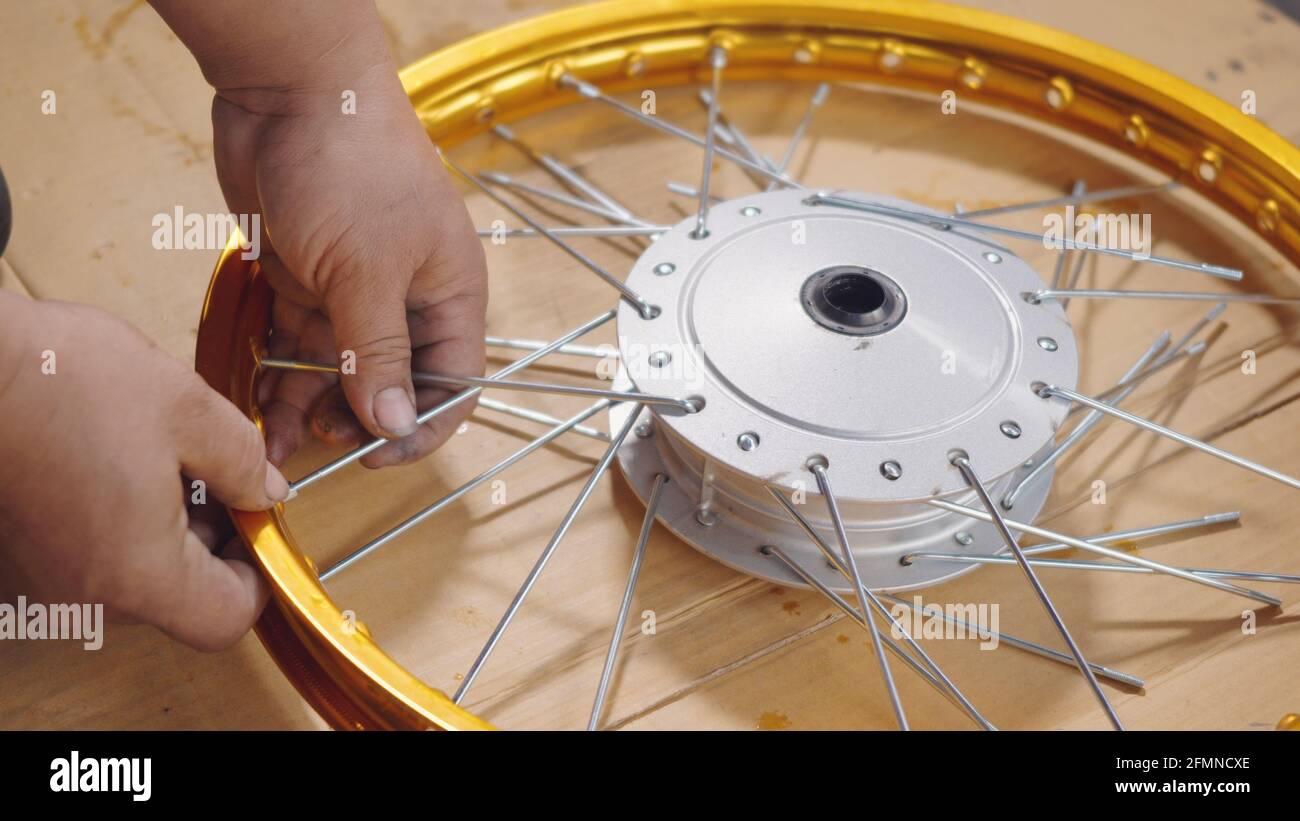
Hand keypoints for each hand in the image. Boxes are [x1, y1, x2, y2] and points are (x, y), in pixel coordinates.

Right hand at [0, 296, 286, 650]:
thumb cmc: (61, 381)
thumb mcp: (187, 410)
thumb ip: (243, 463)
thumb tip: (267, 494)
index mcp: (137, 574)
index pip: (225, 619)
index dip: (257, 574)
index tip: (258, 523)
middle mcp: (85, 596)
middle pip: (180, 599)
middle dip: (212, 540)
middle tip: (215, 473)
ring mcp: (44, 581)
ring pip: (135, 576)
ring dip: (166, 527)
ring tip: (162, 456)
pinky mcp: (18, 557)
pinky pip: (91, 559)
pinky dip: (119, 522)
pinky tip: (116, 460)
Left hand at [211, 67, 487, 468]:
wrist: (289, 91)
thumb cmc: (353, 166)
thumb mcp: (367, 270)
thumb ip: (376, 352)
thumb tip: (393, 423)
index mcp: (447, 298)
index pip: (452, 385)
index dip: (419, 427)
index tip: (373, 452)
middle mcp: (406, 301)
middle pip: (390, 385)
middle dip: (354, 420)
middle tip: (314, 438)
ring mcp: (353, 291)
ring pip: (336, 371)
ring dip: (306, 406)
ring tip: (271, 435)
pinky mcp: (306, 280)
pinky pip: (296, 343)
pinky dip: (278, 373)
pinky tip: (255, 399)